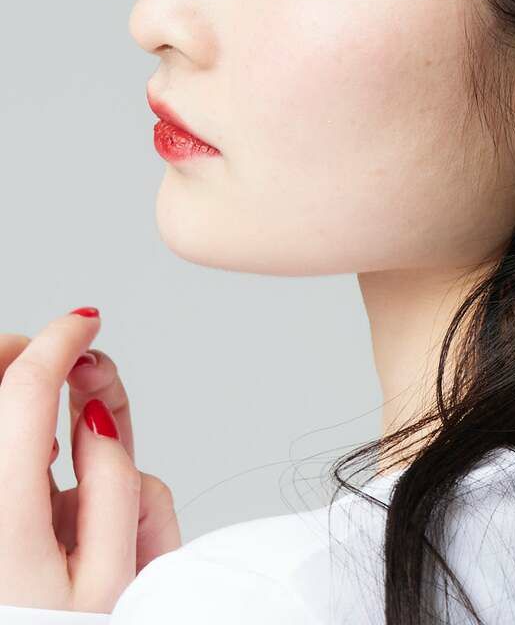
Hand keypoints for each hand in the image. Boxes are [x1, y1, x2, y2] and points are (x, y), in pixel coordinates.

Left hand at [0, 310, 181, 611]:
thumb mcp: (110, 578)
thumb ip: (115, 484)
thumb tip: (96, 416)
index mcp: (5, 516)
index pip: (26, 388)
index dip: (62, 339)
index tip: (86, 323)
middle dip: (32, 353)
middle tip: (78, 370)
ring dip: (18, 394)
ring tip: (60, 435)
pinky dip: (10, 430)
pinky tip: (33, 465)